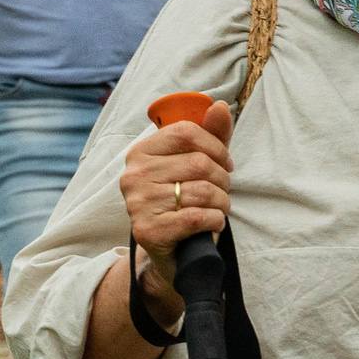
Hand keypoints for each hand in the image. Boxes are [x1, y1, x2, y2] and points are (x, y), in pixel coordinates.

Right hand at [120, 98, 234, 306]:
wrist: (171, 252)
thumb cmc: (184, 201)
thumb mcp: (198, 165)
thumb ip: (210, 135)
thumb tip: (219, 106)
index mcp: (141, 152)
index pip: (187, 133)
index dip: (216, 147)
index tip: (225, 163)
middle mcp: (133, 175)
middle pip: (199, 163)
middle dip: (223, 179)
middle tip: (223, 192)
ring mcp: (137, 203)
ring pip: (202, 191)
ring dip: (222, 203)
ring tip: (219, 209)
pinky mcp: (147, 230)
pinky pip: (196, 217)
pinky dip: (215, 220)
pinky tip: (212, 223)